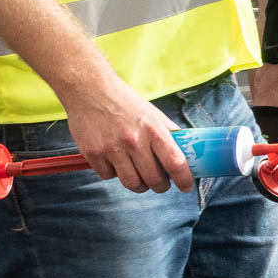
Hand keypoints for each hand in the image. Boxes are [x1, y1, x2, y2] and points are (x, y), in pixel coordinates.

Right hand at [58, 77, 192, 192]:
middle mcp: (134, 141)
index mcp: (154, 130)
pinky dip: (115, 174)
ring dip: (140, 186)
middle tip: (162, 184)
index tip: (186, 186)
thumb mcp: (153, 114)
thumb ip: (168, 133)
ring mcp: (112, 149)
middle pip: (153, 179)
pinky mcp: (93, 154)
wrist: (90, 90)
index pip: (175, 162)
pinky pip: (109, 176)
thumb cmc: (125, 102)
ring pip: (131, 183)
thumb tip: (186, 151)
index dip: (184, 179)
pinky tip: (116, 162)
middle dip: (161, 186)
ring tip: (142, 179)